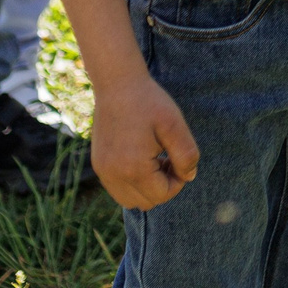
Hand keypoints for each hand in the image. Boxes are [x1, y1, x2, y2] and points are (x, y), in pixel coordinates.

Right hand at [90, 75, 199, 209]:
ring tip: (154, 160)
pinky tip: (141, 159)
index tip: (179, 159)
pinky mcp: (99, 165)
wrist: (117, 85)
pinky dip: (132, 183)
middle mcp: (114, 175)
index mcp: (134, 167)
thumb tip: (188, 177)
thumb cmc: (149, 102)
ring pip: (130, 201)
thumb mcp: (175, 125)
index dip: (178, 181)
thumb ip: (186, 155)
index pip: (162, 195)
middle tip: (168, 158)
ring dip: (147, 188)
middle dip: (163, 186)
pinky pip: (118, 190)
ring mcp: (103, 171)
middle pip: (147, 203)